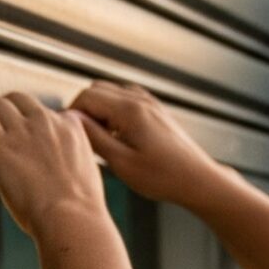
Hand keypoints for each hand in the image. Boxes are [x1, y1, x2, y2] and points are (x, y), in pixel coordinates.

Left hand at [0, 93, 107, 241]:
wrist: (70, 216)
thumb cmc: (78, 207)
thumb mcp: (87, 171)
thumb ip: (75, 158)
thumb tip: (65, 164)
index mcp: (70, 127)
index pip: (49, 111)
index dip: (35, 119)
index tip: (28, 129)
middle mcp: (45, 122)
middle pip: (21, 100)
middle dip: (8, 107)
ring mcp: (21, 130)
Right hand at [68, 81, 229, 209]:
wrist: (197, 179)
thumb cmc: (164, 176)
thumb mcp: (121, 162)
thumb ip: (95, 138)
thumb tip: (74, 121)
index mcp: (129, 110)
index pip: (86, 96)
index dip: (72, 113)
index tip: (70, 132)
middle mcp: (140, 100)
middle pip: (97, 89)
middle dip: (85, 109)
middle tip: (85, 136)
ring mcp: (150, 102)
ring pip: (111, 92)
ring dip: (100, 109)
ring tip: (103, 137)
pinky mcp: (156, 110)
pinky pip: (126, 99)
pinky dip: (115, 110)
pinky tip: (118, 134)